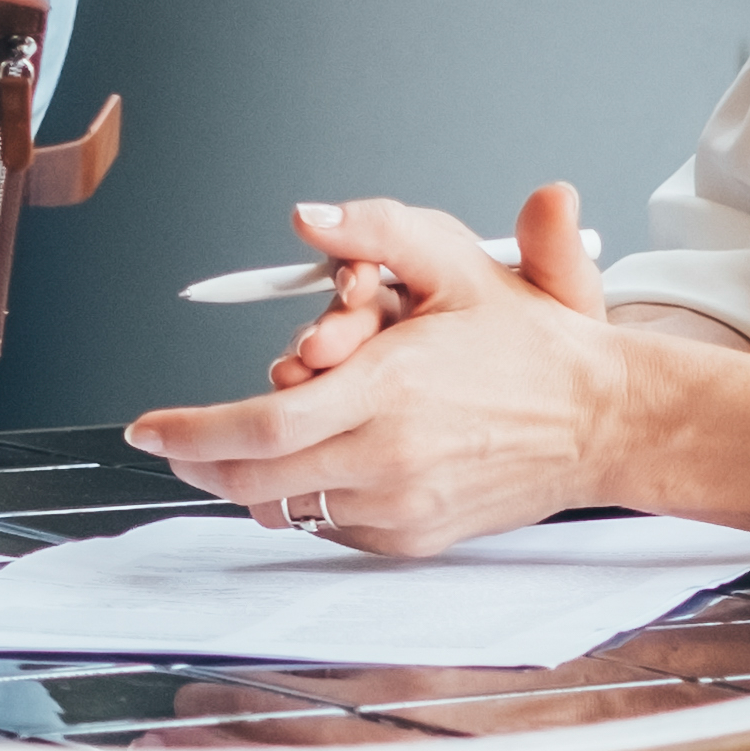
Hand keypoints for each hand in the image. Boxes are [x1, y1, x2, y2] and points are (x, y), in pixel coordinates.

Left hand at [129, 187, 711, 555]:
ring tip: (236, 450)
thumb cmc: (530, 342)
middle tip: (172, 442)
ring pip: (286, 508)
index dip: (190, 431)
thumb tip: (306, 213)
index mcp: (389, 387)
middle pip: (254, 480)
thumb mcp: (457, 262)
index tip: (147, 427)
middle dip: (198, 462)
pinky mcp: (415, 536)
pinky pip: (329, 527)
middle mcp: (390, 456)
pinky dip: (304, 498)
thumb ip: (378, 228)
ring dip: (248, 481)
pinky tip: (313, 464)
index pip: (259, 425)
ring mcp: (402, 506)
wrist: (602, 420)